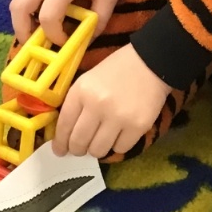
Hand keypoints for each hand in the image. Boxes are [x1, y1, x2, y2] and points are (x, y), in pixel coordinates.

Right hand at [10, 0, 125, 45]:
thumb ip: (98, 20)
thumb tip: (86, 41)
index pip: (48, 16)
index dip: (54, 36)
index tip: (66, 43)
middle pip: (18, 8)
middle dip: (23, 32)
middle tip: (35, 46)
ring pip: (15, 1)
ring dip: (21, 22)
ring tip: (38, 33)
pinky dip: (26, 11)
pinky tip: (42, 17)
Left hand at [54, 43, 169, 159]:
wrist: (150, 61)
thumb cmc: (117, 69)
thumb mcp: (88, 80)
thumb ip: (77, 103)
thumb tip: (67, 133)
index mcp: (81, 91)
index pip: (64, 125)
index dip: (60, 142)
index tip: (60, 150)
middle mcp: (97, 106)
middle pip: (79, 142)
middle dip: (77, 150)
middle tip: (80, 150)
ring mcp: (118, 117)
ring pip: (98, 150)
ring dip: (97, 149)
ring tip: (101, 141)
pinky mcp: (138, 126)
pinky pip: (120, 149)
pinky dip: (118, 146)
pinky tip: (119, 136)